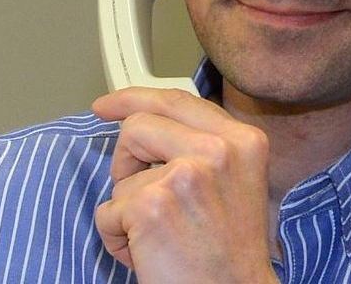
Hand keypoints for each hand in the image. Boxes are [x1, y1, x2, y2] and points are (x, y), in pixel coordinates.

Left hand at [93, 87, 277, 283]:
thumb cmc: (230, 249)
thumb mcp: (235, 179)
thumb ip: (203, 144)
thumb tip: (150, 120)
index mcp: (243, 139)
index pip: (177, 100)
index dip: (134, 98)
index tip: (107, 105)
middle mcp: (219, 148)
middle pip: (140, 124)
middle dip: (126, 159)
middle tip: (138, 194)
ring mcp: (187, 173)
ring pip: (122, 172)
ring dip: (127, 206)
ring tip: (158, 233)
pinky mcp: (153, 205)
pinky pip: (108, 210)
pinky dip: (117, 237)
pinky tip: (148, 252)